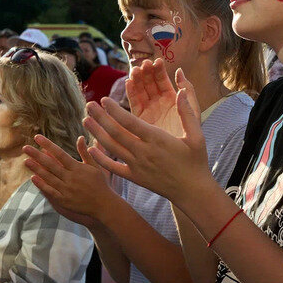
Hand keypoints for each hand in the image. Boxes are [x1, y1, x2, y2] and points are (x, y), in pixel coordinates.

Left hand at [23, 135, 114, 227]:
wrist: (103, 205)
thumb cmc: (100, 183)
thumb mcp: (94, 166)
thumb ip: (85, 152)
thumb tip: (80, 137)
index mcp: (78, 168)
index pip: (59, 153)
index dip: (48, 145)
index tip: (37, 137)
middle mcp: (70, 178)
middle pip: (50, 164)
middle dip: (37, 155)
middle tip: (25, 147)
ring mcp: (66, 190)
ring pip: (48, 177)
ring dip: (36, 168)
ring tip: (26, 160)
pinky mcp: (64, 200)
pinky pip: (50, 191)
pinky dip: (41, 184)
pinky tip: (33, 178)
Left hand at [83, 87, 211, 204]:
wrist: (192, 191)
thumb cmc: (196, 161)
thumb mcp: (197, 136)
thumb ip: (187, 113)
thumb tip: (180, 91)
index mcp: (158, 139)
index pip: (130, 122)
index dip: (115, 110)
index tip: (104, 100)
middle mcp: (144, 152)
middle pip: (116, 133)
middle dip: (100, 117)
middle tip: (88, 105)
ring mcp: (137, 166)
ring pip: (112, 147)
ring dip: (97, 133)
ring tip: (86, 120)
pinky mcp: (135, 178)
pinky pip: (114, 167)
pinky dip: (101, 158)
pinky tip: (91, 149)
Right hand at [127, 59, 199, 137]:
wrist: (182, 163)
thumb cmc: (191, 140)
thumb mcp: (193, 115)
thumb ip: (189, 93)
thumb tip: (180, 71)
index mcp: (172, 100)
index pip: (163, 81)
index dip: (159, 71)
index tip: (156, 62)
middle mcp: (158, 104)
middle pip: (149, 84)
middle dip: (145, 73)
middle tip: (142, 65)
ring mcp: (148, 111)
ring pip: (140, 92)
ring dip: (136, 81)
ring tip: (134, 72)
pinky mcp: (138, 121)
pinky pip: (133, 105)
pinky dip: (130, 94)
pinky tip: (128, 83)